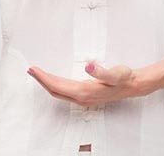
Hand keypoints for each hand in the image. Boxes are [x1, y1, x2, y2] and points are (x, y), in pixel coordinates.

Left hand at [26, 61, 141, 107]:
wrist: (133, 85)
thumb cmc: (124, 78)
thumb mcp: (116, 73)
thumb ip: (102, 72)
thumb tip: (89, 67)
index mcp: (84, 92)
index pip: (58, 86)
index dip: (44, 78)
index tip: (34, 69)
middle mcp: (81, 97)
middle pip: (55, 90)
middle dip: (41, 80)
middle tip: (31, 69)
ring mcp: (82, 97)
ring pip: (59, 91)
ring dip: (47, 82)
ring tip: (37, 73)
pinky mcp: (85, 95)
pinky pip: (64, 91)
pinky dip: (55, 84)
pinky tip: (53, 79)